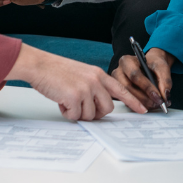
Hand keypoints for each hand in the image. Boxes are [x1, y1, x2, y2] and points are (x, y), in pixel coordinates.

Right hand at [7, 44, 147, 120]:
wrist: (39, 66)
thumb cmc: (56, 71)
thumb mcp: (81, 74)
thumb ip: (94, 87)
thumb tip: (98, 108)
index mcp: (98, 74)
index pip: (121, 89)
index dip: (133, 102)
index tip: (143, 110)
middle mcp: (95, 80)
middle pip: (107, 109)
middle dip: (95, 114)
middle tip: (81, 109)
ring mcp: (86, 88)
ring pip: (90, 115)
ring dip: (78, 113)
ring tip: (67, 101)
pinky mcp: (74, 96)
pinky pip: (76, 116)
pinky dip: (67, 113)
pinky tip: (61, 102)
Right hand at [112, 48, 174, 109]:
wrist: (150, 66)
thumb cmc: (153, 64)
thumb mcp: (162, 66)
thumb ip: (165, 80)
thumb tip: (165, 95)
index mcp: (127, 61)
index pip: (135, 75)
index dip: (147, 88)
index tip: (158, 97)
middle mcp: (118, 72)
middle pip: (128, 87)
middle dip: (144, 98)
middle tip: (157, 103)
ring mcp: (117, 84)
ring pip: (127, 97)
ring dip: (142, 104)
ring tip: (155, 104)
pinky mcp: (119, 93)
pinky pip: (127, 102)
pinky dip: (140, 106)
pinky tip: (149, 105)